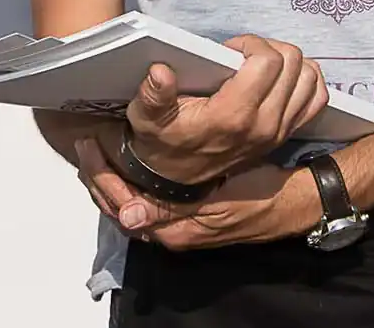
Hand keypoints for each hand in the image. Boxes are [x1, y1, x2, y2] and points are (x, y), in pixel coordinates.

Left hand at [75, 143, 319, 250]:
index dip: (101, 176)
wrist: (287, 204)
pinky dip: (128, 178)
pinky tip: (124, 157)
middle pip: (116, 206)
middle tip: (87, 143)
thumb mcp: (213, 201)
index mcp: (171, 229)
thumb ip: (169, 210)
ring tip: (98, 147)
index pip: (119, 207)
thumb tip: (128, 217)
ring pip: (126, 202)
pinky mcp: (181, 212)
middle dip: (98, 176)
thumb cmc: (253, 196)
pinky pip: (142, 198)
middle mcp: (167, 230)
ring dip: (110, 177)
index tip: (90, 145)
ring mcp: (174, 222)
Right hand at [121, 35, 327, 185]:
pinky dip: (305, 81)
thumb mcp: (146, 117)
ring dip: (291, 62)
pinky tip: (280, 78)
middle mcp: (264, 124)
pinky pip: (316, 99)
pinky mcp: (286, 135)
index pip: (268, 62)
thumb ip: (152, 94)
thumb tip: (160, 71)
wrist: (177, 180)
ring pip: (311, 78)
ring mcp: (279, 131)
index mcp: (233, 115)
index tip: (228, 49)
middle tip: (243, 53)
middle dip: (269, 47)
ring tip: (261, 63)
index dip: (251, 43)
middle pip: (294, 63)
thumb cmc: (162, 141)